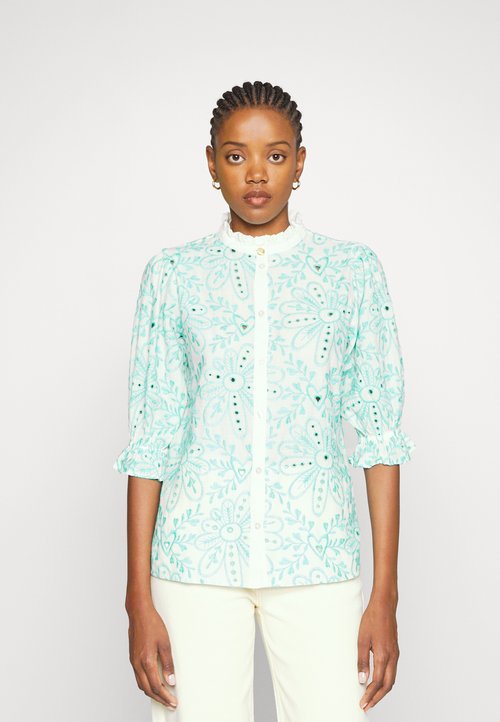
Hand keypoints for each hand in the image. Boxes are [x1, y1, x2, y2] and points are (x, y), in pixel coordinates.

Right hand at [128, 603, 177, 709]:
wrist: (139, 613)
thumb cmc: (152, 624)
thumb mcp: (165, 643)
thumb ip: (168, 664)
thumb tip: (171, 680)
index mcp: (146, 661)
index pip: (156, 686)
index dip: (165, 697)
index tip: (173, 702)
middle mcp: (137, 664)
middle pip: (147, 689)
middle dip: (159, 699)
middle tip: (169, 703)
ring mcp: (133, 661)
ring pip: (141, 684)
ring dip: (151, 692)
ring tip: (162, 696)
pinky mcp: (132, 658)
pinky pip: (138, 676)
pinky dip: (145, 683)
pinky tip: (152, 682)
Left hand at [357, 595, 399, 711]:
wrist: (384, 605)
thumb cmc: (372, 619)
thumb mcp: (362, 639)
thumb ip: (362, 660)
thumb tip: (362, 680)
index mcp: (383, 655)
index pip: (377, 682)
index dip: (370, 695)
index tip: (362, 704)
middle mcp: (392, 657)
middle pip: (387, 685)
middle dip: (377, 698)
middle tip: (366, 706)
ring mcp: (395, 654)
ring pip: (391, 679)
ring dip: (382, 690)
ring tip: (371, 697)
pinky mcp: (395, 650)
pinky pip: (392, 671)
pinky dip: (385, 681)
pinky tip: (378, 682)